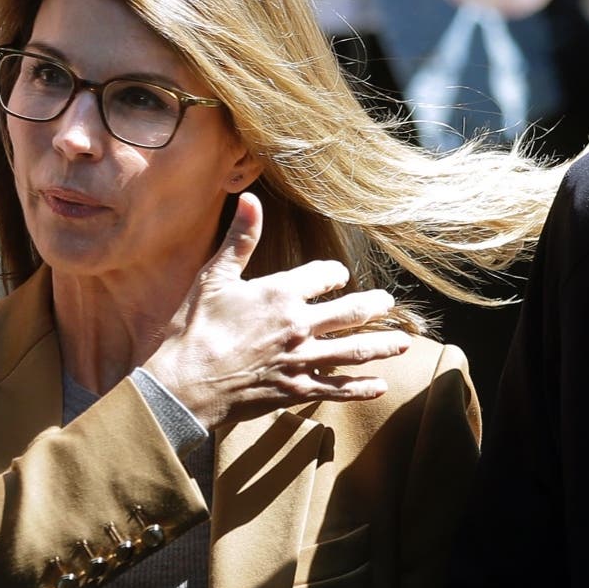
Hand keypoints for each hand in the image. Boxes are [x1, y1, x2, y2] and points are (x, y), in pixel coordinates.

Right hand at [143, 193, 410, 429]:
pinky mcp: (298, 389)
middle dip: (374, 307)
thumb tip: (249, 198)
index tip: (338, 276)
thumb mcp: (214, 277)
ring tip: (403, 341)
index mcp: (281, 293)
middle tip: (388, 303)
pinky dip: (362, 388)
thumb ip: (240, 239)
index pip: (324, 276)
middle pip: (351, 313)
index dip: (334, 274)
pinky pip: (339, 389)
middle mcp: (299, 325)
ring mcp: (302, 359)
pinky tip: (380, 386)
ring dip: (382, 345)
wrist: (185, 384)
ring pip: (355, 351)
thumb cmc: (194, 329)